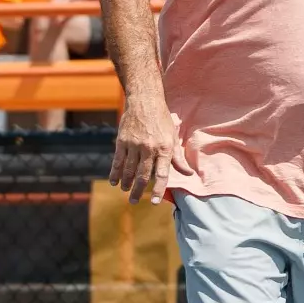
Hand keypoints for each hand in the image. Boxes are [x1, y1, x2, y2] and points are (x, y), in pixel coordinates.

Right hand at [109, 89, 176, 203]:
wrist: (144, 101)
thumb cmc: (162, 121)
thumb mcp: (173, 137)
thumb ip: (178, 158)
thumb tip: (189, 173)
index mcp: (165, 148)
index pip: (161, 174)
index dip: (158, 189)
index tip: (154, 201)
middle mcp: (149, 148)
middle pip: (142, 175)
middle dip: (138, 190)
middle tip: (135, 201)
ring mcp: (134, 145)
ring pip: (129, 169)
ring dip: (126, 183)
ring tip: (125, 191)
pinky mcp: (122, 141)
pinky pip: (118, 161)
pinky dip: (115, 172)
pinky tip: (114, 182)